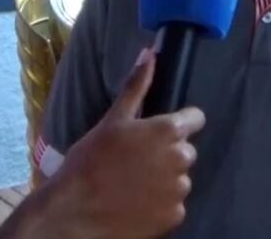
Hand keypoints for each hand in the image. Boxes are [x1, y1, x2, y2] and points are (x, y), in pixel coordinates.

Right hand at [43, 48, 205, 238]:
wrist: (75, 210)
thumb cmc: (91, 159)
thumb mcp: (113, 118)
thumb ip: (136, 86)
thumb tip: (149, 54)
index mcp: (168, 130)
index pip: (195, 118)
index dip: (180, 122)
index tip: (159, 132)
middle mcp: (180, 159)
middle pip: (186, 150)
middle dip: (168, 153)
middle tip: (137, 160)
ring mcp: (179, 189)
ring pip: (179, 178)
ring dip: (164, 179)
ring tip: (133, 183)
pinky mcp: (174, 216)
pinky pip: (174, 205)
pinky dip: (160, 205)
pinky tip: (136, 203)